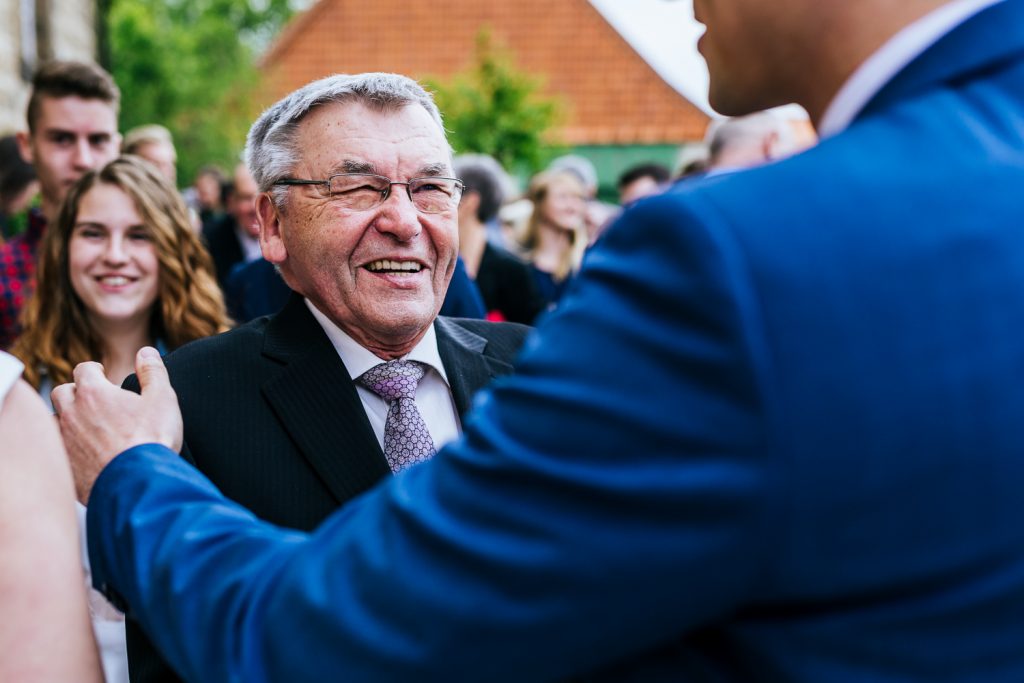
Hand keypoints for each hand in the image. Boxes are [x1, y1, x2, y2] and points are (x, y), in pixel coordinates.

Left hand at [52, 347, 182, 502]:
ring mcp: (65, 441)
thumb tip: (147, 352)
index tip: (104, 376)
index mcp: (93, 392)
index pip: (84, 369)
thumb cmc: (152, 439)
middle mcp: (72, 413)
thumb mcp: (163, 398)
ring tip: (88, 427)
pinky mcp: (65, 466)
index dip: (95, 370)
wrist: (138, 483)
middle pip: (62, 392)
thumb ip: (153, 371)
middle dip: (76, 392)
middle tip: (95, 401)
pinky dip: (69, 447)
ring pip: (55, 421)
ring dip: (68, 420)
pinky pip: (58, 451)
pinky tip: (85, 453)